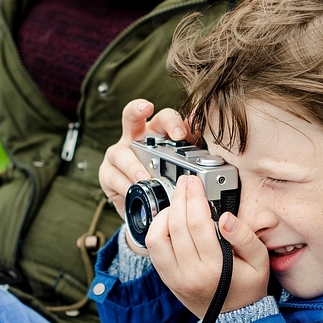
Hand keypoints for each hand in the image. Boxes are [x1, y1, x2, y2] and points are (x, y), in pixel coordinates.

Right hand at [100, 100, 196, 247]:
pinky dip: (124, 184)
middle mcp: (136, 138)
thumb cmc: (168, 186)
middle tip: (147, 111)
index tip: (183, 132)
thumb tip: (215, 163)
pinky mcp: (107, 173)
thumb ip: (193, 163)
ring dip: (133, 164)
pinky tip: (133, 190)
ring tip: (144, 177)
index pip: (165, 118)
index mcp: (157, 134)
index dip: (174, 121)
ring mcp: (119, 154)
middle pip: (133, 115)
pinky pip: (112, 175)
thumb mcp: (182, 172)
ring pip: (121, 151)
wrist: (150, 213)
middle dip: (139, 110)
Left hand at [147, 174, 270, 317]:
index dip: (194, 197)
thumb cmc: (248, 287)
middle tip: (185, 184)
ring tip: (177, 204)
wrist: (235, 317)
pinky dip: (157, 230)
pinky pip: (153, 250)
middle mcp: (190, 274)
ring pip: (156, 237)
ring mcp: (174, 278)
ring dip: (164, 215)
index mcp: (215, 269)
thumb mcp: (260, 261)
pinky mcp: (167, 279)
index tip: (195, 183)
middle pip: (176, 226)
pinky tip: (170, 221)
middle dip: (180, 198)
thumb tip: (226, 217)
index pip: (198, 224)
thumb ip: (245, 237)